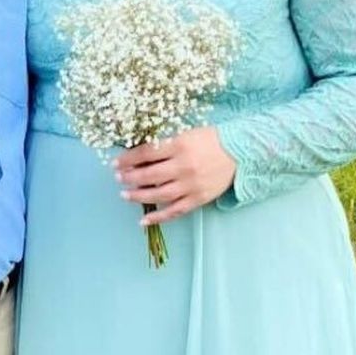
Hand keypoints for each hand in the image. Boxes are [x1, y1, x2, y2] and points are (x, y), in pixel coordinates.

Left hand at [113, 126, 236, 225]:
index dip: (128, 159)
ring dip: (138, 196)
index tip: (116, 163)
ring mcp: (191, 185)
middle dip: (130, 177)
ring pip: (159, 195)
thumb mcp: (185, 134)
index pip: (146, 153)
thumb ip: (165, 144)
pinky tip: (143, 220)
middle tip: (118, 178)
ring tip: (125, 195)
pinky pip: (175, 211)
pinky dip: (158, 217)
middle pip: (149, 175)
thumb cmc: (209, 140)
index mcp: (179, 145)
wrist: (239, 152)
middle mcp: (184, 166)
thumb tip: (139, 155)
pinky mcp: (198, 199)